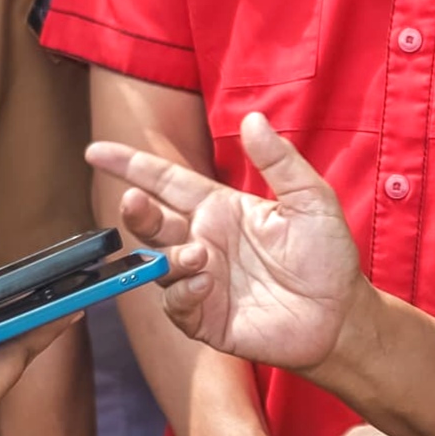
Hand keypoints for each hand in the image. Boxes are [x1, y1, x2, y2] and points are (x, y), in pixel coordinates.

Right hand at [87, 111, 361, 369]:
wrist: (339, 313)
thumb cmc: (326, 253)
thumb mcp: (311, 199)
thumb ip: (279, 161)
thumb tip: (254, 119)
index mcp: (221, 208)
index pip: (167, 181)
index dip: (131, 165)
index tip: (95, 150)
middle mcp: (203, 241)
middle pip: (153, 221)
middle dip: (136, 210)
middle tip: (132, 199)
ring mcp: (201, 279)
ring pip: (158, 263)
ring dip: (168, 256)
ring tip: (198, 254)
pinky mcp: (204, 317)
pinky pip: (175, 303)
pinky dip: (182, 292)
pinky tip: (205, 283)